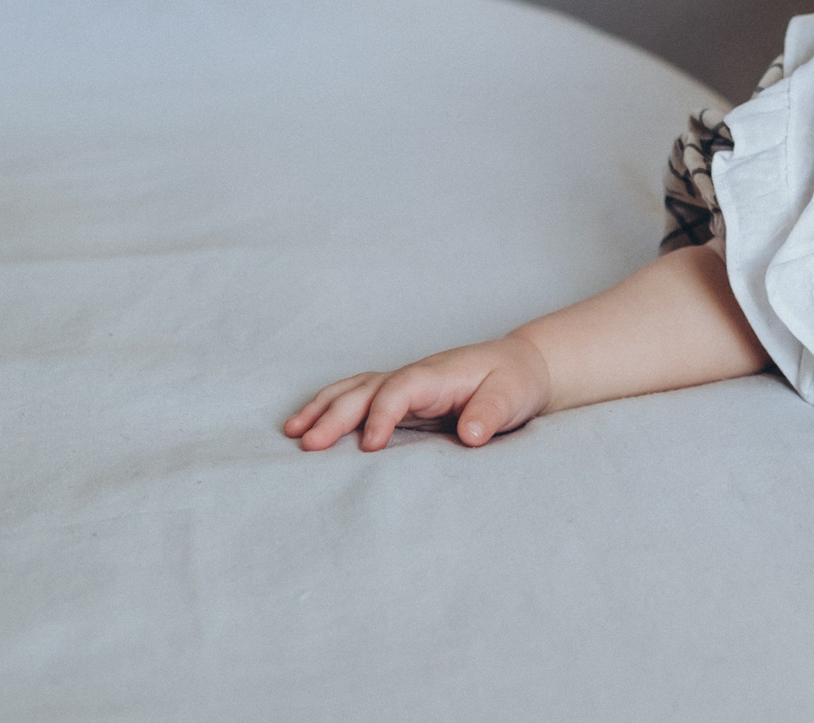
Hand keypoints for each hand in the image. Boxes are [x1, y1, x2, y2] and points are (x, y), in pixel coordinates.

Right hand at [283, 334, 551, 452]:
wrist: (521, 366)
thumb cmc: (515, 381)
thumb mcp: (512, 396)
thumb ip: (491, 413)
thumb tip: (470, 435)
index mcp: (437, 374)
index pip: (399, 390)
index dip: (381, 416)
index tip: (369, 447)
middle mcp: (413, 376)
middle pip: (366, 390)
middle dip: (335, 415)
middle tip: (308, 445)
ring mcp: (403, 385)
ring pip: (354, 390)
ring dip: (323, 409)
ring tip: (292, 433)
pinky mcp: (400, 399)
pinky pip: (359, 399)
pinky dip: (330, 407)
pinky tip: (308, 426)